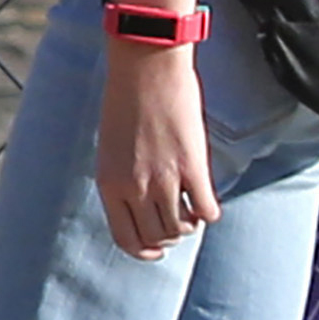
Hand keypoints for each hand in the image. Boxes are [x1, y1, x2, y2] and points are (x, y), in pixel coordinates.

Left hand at [93, 42, 220, 259]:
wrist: (145, 68)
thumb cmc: (127, 101)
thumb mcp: (113, 148)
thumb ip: (123, 178)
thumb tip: (142, 204)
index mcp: (109, 185)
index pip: (125, 239)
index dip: (144, 251)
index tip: (157, 250)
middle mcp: (133, 188)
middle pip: (156, 237)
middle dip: (170, 236)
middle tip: (180, 220)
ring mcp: (163, 180)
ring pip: (181, 228)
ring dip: (190, 224)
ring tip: (193, 208)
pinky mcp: (192, 167)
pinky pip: (206, 210)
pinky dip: (210, 212)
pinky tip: (209, 200)